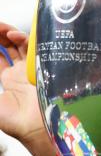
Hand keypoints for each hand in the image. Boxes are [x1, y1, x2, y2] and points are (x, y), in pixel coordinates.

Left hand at [0, 23, 47, 143]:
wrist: (37, 127)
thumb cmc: (15, 121)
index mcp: (9, 80)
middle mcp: (21, 72)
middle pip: (10, 47)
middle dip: (0, 37)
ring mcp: (32, 68)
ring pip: (21, 44)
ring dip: (10, 34)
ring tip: (1, 28)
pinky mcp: (42, 65)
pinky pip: (33, 47)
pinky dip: (23, 38)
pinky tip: (13, 35)